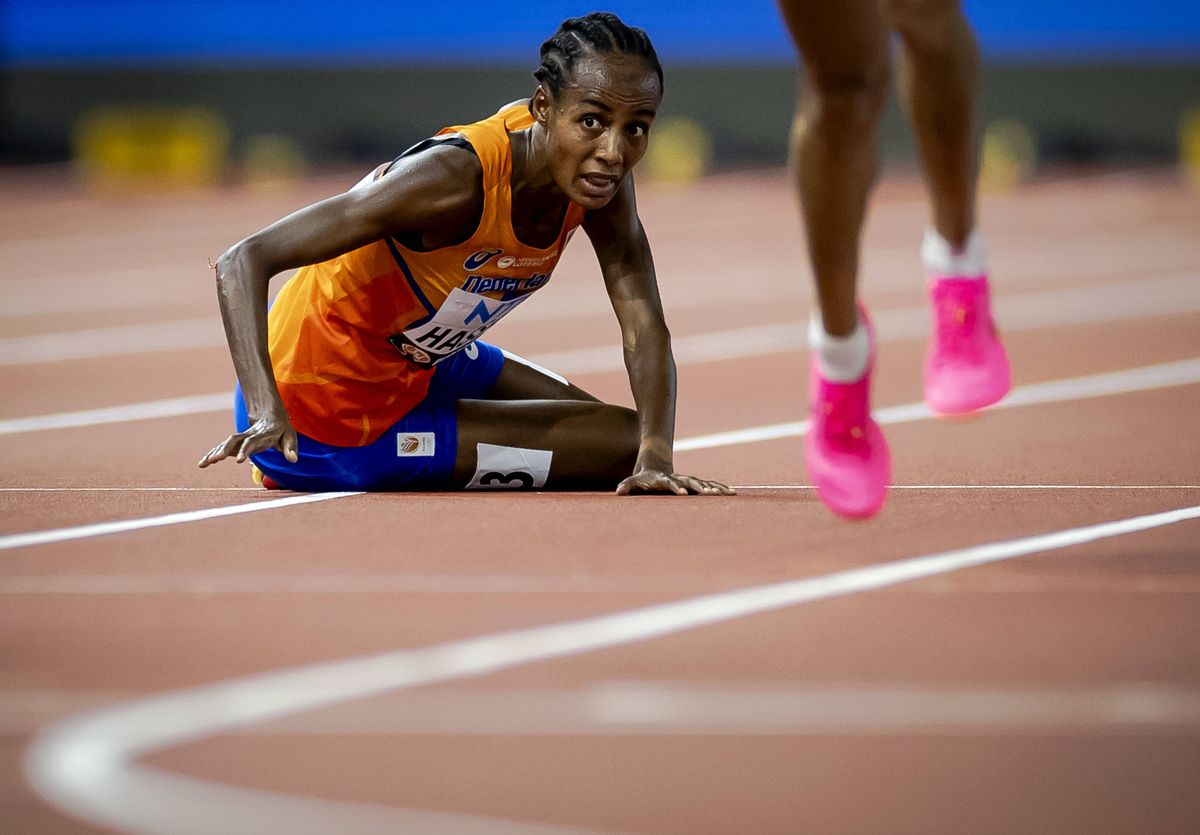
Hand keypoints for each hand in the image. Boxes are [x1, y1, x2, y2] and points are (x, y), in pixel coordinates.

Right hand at [198, 408, 297, 468]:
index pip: (252, 442)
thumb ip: (290, 448)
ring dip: (214, 452)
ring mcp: (242, 437)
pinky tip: (204, 463)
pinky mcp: (237, 442)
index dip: (245, 450)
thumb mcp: (290, 437)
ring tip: (203, 464)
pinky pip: (223, 447)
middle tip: (213, 460)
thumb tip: (293, 460)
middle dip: (223, 450)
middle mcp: (250, 434)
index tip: (238, 461)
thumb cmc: (283, 430)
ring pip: (226, 443)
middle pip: (234, 440)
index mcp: (263, 434)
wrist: (270, 415)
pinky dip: (213, 454)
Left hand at [615, 469, 734, 495]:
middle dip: (702, 488)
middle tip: (711, 493)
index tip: (682, 494)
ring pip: (704, 483)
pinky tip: (732, 493)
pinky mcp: (695, 484)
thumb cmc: (644, 477)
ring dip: (715, 488)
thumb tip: (618, 492)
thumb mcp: (635, 481)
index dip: (676, 488)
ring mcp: (689, 480)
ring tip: (728, 493)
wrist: (657, 463)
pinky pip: (709, 486)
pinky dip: (719, 489)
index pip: (671, 483)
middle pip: (692, 482)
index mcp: (666, 479)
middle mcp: (680, 479)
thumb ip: (627, 486)